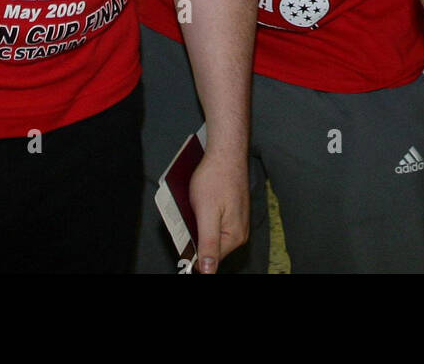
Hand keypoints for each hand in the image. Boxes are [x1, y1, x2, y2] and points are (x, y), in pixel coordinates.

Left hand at [189, 147, 248, 273]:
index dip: (193, 252)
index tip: (184, 238)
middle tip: (190, 216)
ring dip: (200, 225)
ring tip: (196, 206)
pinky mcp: (233, 209)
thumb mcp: (206, 213)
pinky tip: (201, 201)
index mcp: (234, 237)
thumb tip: (208, 272)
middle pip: (211, 247)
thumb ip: (208, 244)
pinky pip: (216, 221)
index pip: (209, 261)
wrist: (226, 151)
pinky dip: (205, 215)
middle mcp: (239, 231)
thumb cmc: (216, 178)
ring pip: (212, 233)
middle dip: (197, 236)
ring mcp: (238, 219)